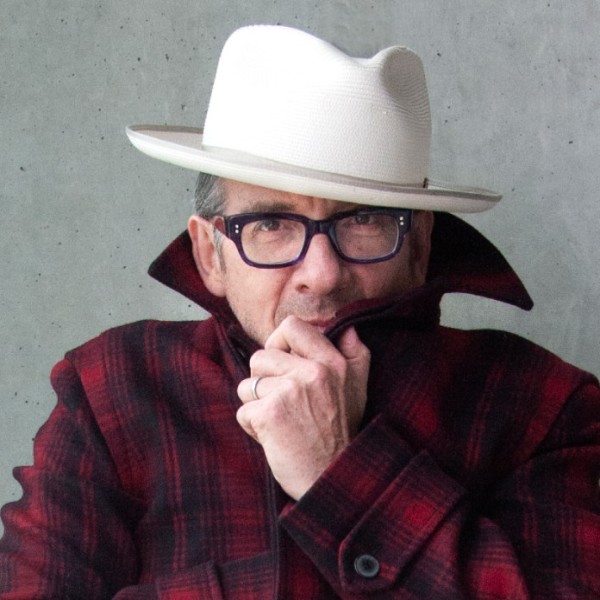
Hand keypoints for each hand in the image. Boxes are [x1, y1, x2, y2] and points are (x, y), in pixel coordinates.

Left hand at [236, 316, 369, 499]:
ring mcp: (290, 391)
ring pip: (247, 385)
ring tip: (281, 422)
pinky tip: (275, 438)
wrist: (330, 478)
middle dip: (264, 382)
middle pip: (260, 357)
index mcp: (332, 361)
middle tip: (285, 405)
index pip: (290, 326)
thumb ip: (354, 354)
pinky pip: (243, 410)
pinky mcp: (270, 414)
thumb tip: (346, 327)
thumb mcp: (356, 389)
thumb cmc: (339, 433)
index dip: (277, 342)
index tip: (282, 364)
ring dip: (257, 406)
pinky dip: (253, 427)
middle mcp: (313, 371)